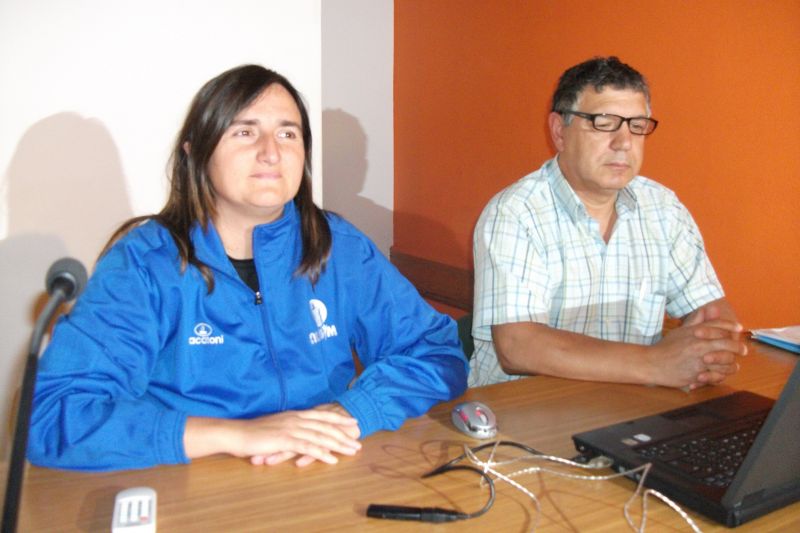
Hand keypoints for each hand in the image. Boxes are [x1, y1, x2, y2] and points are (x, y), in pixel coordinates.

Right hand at [245, 403, 360, 466]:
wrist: (236, 433)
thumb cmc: (253, 433)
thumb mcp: (275, 426)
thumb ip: (288, 428)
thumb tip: (297, 432)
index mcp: (294, 415)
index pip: (322, 415)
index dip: (339, 418)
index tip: (353, 421)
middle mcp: (296, 419)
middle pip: (326, 426)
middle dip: (344, 433)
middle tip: (358, 440)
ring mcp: (291, 429)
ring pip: (321, 436)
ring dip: (338, 444)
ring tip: (351, 451)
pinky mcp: (285, 440)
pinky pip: (308, 447)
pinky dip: (322, 453)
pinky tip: (332, 460)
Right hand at [650, 316, 745, 388]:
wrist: (652, 363)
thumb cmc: (666, 347)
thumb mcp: (681, 331)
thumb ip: (696, 320)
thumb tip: (708, 308)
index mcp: (696, 333)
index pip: (718, 326)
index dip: (731, 325)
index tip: (739, 328)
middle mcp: (699, 345)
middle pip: (727, 344)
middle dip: (738, 347)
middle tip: (744, 350)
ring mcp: (699, 361)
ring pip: (725, 362)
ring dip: (732, 364)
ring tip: (734, 365)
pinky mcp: (698, 375)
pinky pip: (716, 376)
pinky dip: (721, 376)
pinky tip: (722, 374)